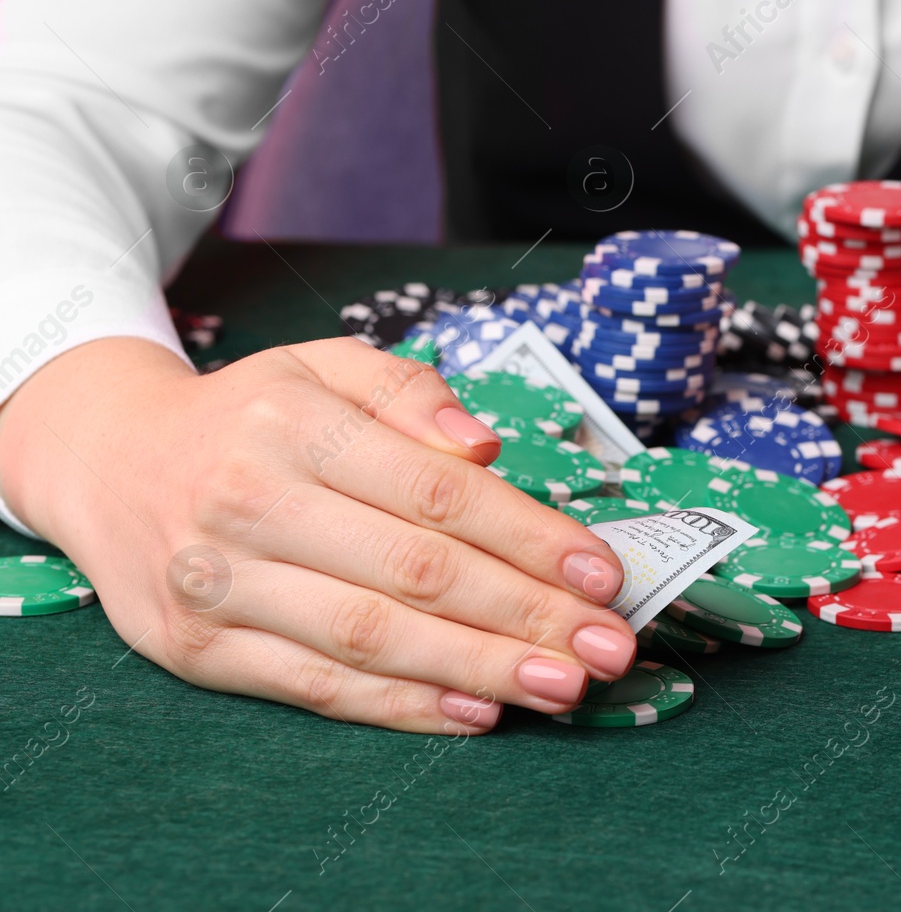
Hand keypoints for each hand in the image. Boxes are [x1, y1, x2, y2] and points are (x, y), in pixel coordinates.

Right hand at [0, 337, 636, 733]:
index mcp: (293, 424)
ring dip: (480, 670)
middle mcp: (249, 503)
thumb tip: (486, 443)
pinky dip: (401, 707)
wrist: (110, 461)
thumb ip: (411, 394)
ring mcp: (217, 583)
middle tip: (609, 648)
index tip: (602, 575)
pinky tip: (475, 711)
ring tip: (563, 687)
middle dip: (527, 616)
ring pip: (372, 638)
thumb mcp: (325, 368)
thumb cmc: (250, 416)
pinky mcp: (198, 649)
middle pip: (417, 573)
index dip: (531, 538)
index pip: (438, 493)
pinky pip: (315, 688)